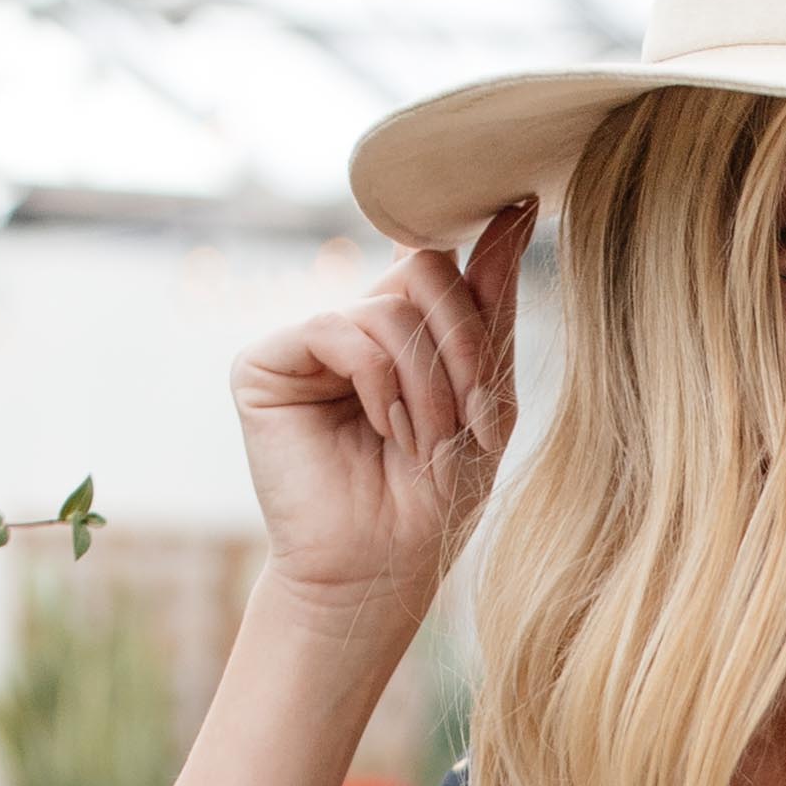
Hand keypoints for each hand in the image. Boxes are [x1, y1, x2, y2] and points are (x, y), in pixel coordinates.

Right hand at [230, 201, 529, 625]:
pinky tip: (383, 428)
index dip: (483, 264)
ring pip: (388, 310)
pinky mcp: (265, 364)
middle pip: (424, 270)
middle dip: (463, 344)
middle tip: (472, 415)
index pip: (446, 265)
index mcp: (404, 334)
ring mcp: (308, 344)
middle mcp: (353, 327)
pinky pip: (339, 329)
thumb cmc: (431, 504)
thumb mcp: (485, 404)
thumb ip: (493, 311)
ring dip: (426, 383)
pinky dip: (377, 381)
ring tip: (423, 443)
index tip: (520, 212)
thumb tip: (515, 210)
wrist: (376, 575)